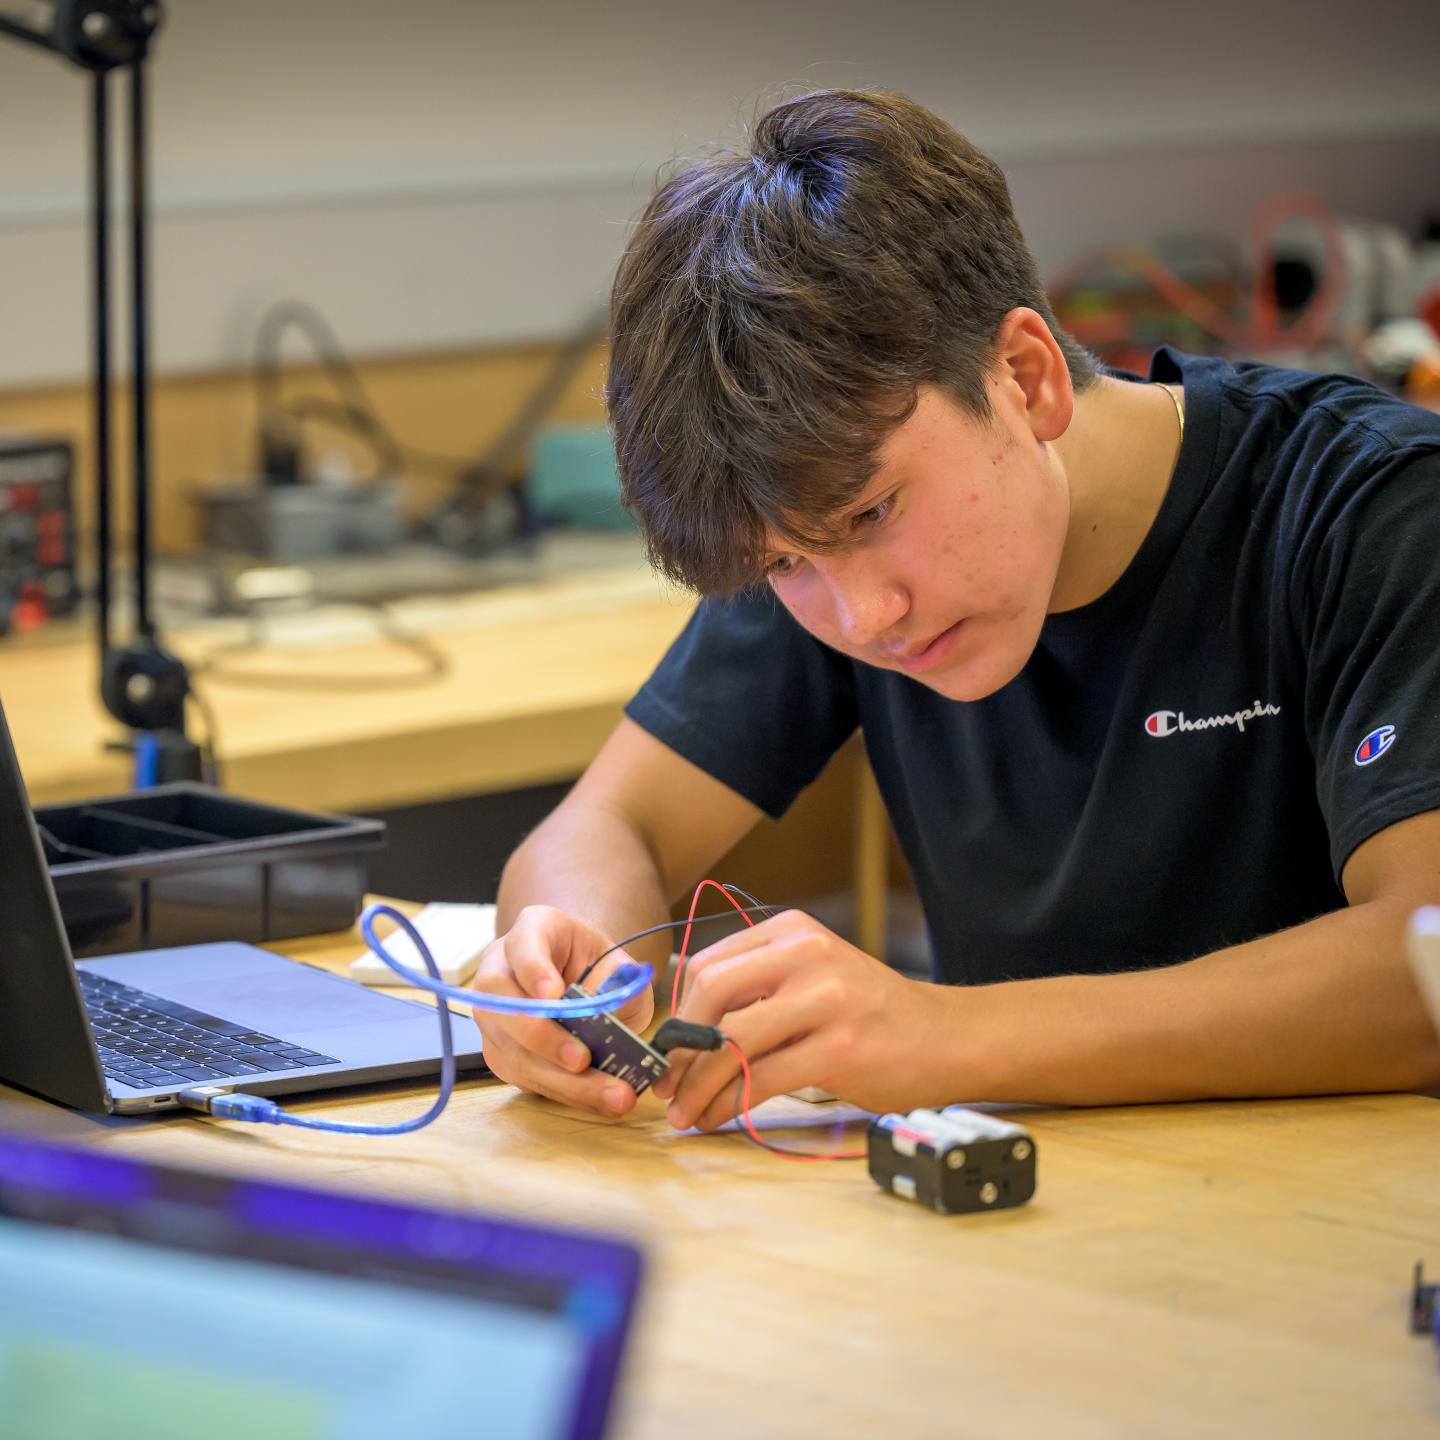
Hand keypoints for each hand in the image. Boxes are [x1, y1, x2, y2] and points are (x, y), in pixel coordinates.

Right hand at [469, 905, 654, 1117]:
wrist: (590, 980)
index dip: (533, 969)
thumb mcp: (622, 966)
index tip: (553, 994)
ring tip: (611, 1095)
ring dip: (561, 1080)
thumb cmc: (602, 968)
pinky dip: (564, 1092)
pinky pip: (524, 1077)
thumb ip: (621, 985)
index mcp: (533, 930)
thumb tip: (611, 1019)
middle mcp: (500, 969)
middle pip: (500, 1003)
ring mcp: (494, 1014)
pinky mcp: (501, 1052)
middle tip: (582, 1060)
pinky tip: (598, 1100)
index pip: (522, 943)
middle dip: (542, 1038)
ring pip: (511, 1050)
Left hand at [650, 909, 942, 1131]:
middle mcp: (808, 955)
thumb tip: (677, 998)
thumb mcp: (813, 972)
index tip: (666, 1053)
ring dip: (699, 1085)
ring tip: (686, 1113)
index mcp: (793, 931)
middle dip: (680, 1047)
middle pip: (713, 994)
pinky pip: (763, 1078)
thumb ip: (754, 978)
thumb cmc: (871, 1012)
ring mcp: (827, 999)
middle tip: (668, 1086)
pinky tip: (719, 1117)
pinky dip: (730, 1103)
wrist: (948, 1037)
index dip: (678, 1014)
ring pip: (733, 1041)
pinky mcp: (841, 1048)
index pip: (709, 965)